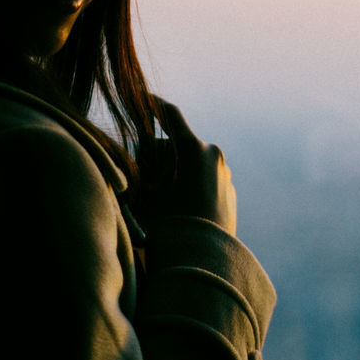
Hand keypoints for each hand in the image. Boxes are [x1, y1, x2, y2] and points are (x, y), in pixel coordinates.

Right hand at [135, 98, 236, 235]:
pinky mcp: (229, 191)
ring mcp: (224, 173)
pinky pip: (204, 180)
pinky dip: (189, 187)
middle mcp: (212, 155)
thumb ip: (136, 173)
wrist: (208, 261)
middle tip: (144, 184)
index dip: (154, 104)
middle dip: (158, 159)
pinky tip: (180, 211)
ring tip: (163, 203)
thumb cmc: (171, 226)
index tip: (144, 98)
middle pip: (176, 145)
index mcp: (192, 149)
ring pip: (191, 163)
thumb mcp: (145, 196)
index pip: (170, 115)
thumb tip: (130, 165)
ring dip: (174, 174)